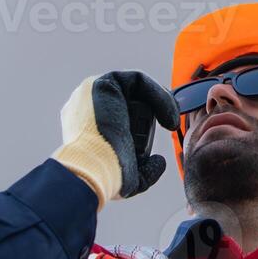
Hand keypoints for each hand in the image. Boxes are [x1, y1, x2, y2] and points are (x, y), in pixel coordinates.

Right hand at [52, 71, 178, 208]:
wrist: (94, 168)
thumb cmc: (106, 176)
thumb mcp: (128, 178)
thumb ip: (144, 170)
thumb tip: (159, 161)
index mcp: (87, 126)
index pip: (118, 113)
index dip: (144, 118)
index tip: (164, 128)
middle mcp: (86, 106)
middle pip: (127, 98)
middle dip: (153, 108)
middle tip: (170, 122)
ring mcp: (91, 93)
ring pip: (134, 88)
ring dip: (159, 101)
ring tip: (171, 121)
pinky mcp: (102, 83)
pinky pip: (138, 80)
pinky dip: (158, 96)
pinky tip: (167, 115)